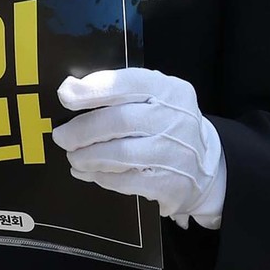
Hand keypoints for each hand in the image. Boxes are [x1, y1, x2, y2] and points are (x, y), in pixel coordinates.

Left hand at [52, 68, 225, 228]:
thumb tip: (70, 89)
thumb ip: (116, 90)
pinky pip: (127, 181)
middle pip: (120, 121)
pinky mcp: (171, 185)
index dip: (94, 89)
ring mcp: (176, 154)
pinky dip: (101, 177)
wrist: (208, 166)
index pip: (128, 84)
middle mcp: (176, 119)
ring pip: (121, 154)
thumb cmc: (167, 122)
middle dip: (83, 129)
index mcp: (169, 89)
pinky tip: (88, 173)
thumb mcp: (153, 96)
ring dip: (89, 156)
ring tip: (73, 156)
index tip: (65, 96)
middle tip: (61, 136)